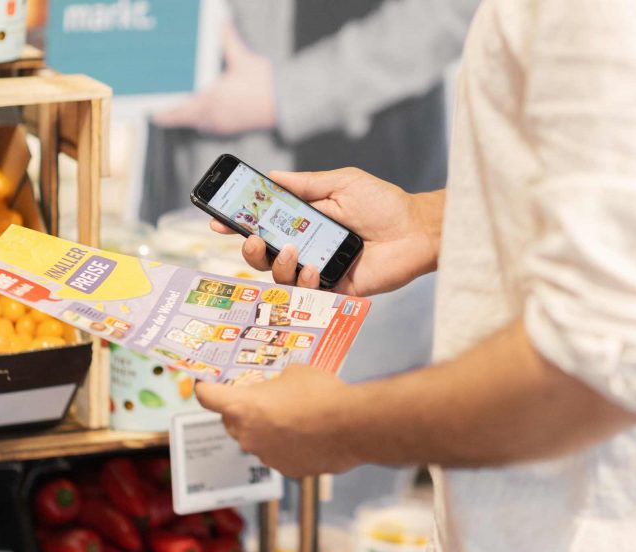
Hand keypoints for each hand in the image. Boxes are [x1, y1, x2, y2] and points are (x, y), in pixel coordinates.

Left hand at [155, 22, 275, 133]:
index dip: (166, 114)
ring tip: (179, 114)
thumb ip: (228, 38)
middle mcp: (215, 113)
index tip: (154, 114)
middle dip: (174, 116)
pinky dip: (205, 123)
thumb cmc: (265, 83)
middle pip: (186, 119)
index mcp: (212, 97)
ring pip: (199, 124)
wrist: (285, 102)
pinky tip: (204, 118)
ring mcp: (224, 123)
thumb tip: (222, 19)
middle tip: (161, 115)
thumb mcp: (243, 57)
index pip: (181, 110)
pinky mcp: (233, 128)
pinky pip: (212, 128)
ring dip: (189, 119)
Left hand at [195, 365, 358, 477]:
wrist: (351, 425)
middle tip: (260, 398)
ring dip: (267, 429)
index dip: (205, 387)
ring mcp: (266, 456)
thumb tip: (281, 386)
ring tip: (293, 416)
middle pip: (231, 422)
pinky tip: (308, 435)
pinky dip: (287, 446)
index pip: (207, 397)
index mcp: (241, 407)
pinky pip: (279, 454)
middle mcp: (247, 436)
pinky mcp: (287, 470)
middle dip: (241, 410)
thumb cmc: (320, 393)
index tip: (205, 383)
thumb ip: (277, 382)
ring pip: (257, 440)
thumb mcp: (295, 372)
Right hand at [211, 168, 441, 295]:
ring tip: (291, 251)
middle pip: (263, 254)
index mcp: (305, 220)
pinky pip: (307, 292)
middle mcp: (307, 246)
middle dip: (249, 248)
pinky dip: (305, 280)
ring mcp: (319, 269)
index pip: (263, 224)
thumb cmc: (384, 204)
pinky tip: (316, 268)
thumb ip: (305, 183)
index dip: (238, 224)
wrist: (417, 230)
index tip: (217, 220)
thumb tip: (270, 176)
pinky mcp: (335, 289)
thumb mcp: (341, 183)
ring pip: (279, 276)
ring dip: (276, 264)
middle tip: (250, 238)